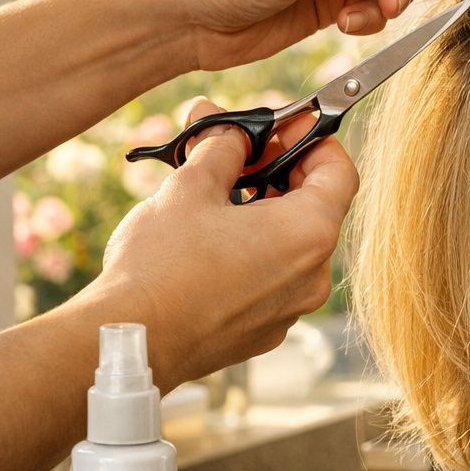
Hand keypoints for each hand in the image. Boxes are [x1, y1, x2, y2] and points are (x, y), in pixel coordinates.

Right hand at [81, 99, 359, 391]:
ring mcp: (292, 308)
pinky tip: (211, 240)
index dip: (313, 141)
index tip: (281, 128)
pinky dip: (253, 251)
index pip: (340, 172)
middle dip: (279, 172)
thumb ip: (221, 148)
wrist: (130, 342)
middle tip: (239, 152)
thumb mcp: (191, 187)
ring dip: (263, 211)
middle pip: (316, 207)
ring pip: (292, 244)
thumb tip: (229, 127)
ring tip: (217, 192)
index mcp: (309, 233)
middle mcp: (314, 275)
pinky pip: (272, 278)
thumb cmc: (161, 265)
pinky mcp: (265, 329)